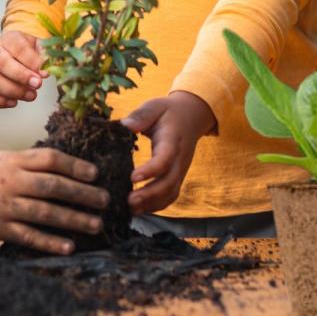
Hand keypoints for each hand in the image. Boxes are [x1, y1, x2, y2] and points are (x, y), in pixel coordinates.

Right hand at [0, 30, 46, 107]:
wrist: (13, 51)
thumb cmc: (27, 50)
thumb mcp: (38, 46)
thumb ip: (43, 57)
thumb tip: (44, 73)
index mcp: (9, 40)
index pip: (18, 48)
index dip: (30, 61)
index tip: (43, 73)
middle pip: (2, 64)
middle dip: (22, 77)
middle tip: (38, 84)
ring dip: (14, 91)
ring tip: (31, 95)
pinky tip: (14, 102)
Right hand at [0, 149, 108, 253]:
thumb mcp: (1, 159)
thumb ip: (28, 165)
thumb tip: (65, 171)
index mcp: (12, 160)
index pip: (50, 159)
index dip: (75, 166)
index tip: (95, 174)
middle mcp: (10, 181)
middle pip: (54, 186)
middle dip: (83, 194)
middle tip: (105, 199)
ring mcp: (4, 205)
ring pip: (45, 212)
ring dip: (74, 219)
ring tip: (95, 223)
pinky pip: (29, 236)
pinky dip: (50, 242)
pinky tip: (68, 246)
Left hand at [120, 91, 215, 213]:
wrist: (191, 117)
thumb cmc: (168, 112)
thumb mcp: (155, 106)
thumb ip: (142, 115)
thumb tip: (126, 125)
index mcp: (173, 140)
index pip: (166, 158)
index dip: (151, 170)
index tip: (133, 177)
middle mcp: (179, 159)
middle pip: (169, 181)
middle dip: (150, 194)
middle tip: (129, 201)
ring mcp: (180, 170)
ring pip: (171, 193)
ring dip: (152, 204)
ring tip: (131, 209)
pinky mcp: (177, 177)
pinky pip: (170, 196)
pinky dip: (156, 205)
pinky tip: (139, 209)